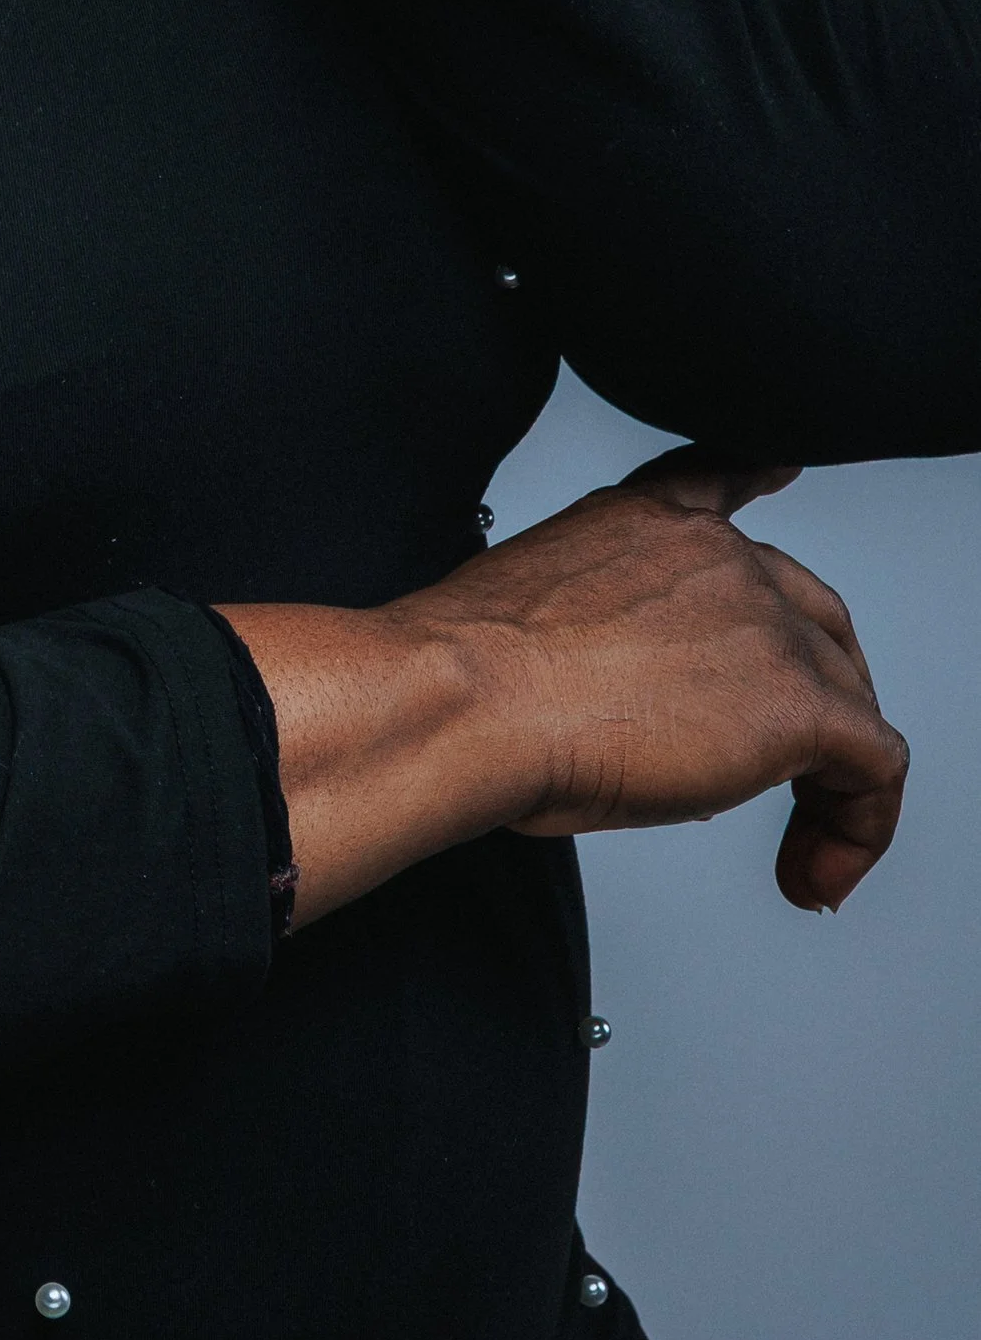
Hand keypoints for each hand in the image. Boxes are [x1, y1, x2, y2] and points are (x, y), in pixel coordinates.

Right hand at [220, 453, 908, 926]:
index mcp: (645, 524)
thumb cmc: (464, 679)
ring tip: (798, 855)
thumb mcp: (529, 619)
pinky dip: (859, 826)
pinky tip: (817, 869)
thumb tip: (611, 701)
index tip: (776, 470)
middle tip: (783, 782)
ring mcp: (765, 622)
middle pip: (812, 618)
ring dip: (832, 779)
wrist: (464, 697)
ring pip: (850, 698)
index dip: (759, 476)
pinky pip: (875, 767)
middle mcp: (718, 555)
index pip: (720, 482)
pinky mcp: (798, 702)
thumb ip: (595, 631)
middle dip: (812, 697)